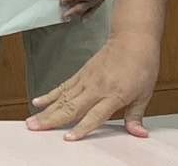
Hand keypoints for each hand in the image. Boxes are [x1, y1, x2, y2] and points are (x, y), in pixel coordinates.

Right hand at [25, 38, 158, 139]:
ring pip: (62, 97)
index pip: (95, 115)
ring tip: (32, 120)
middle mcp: (96, 87)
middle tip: (35, 128)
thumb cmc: (142, 65)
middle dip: (52, 119)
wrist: (133, 38)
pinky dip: (50, 94)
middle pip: (71, 107)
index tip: (68, 138)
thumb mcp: (144, 94)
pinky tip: (39, 101)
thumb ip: (136, 116)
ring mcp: (87, 79)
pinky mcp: (82, 72)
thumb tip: (139, 134)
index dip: (81, 128)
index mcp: (114, 95)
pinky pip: (63, 86)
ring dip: (46, 110)